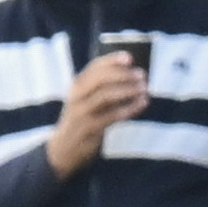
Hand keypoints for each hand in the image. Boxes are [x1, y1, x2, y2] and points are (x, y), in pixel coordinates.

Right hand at [41, 41, 151, 175]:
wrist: (63, 148)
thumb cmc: (81, 119)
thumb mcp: (86, 100)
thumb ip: (103, 87)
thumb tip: (131, 74)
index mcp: (77, 85)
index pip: (94, 67)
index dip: (112, 60)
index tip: (130, 57)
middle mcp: (77, 96)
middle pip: (100, 79)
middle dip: (122, 75)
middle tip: (142, 75)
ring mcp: (82, 112)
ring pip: (105, 96)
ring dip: (127, 90)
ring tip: (144, 88)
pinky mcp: (90, 128)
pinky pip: (112, 116)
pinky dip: (129, 108)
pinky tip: (142, 103)